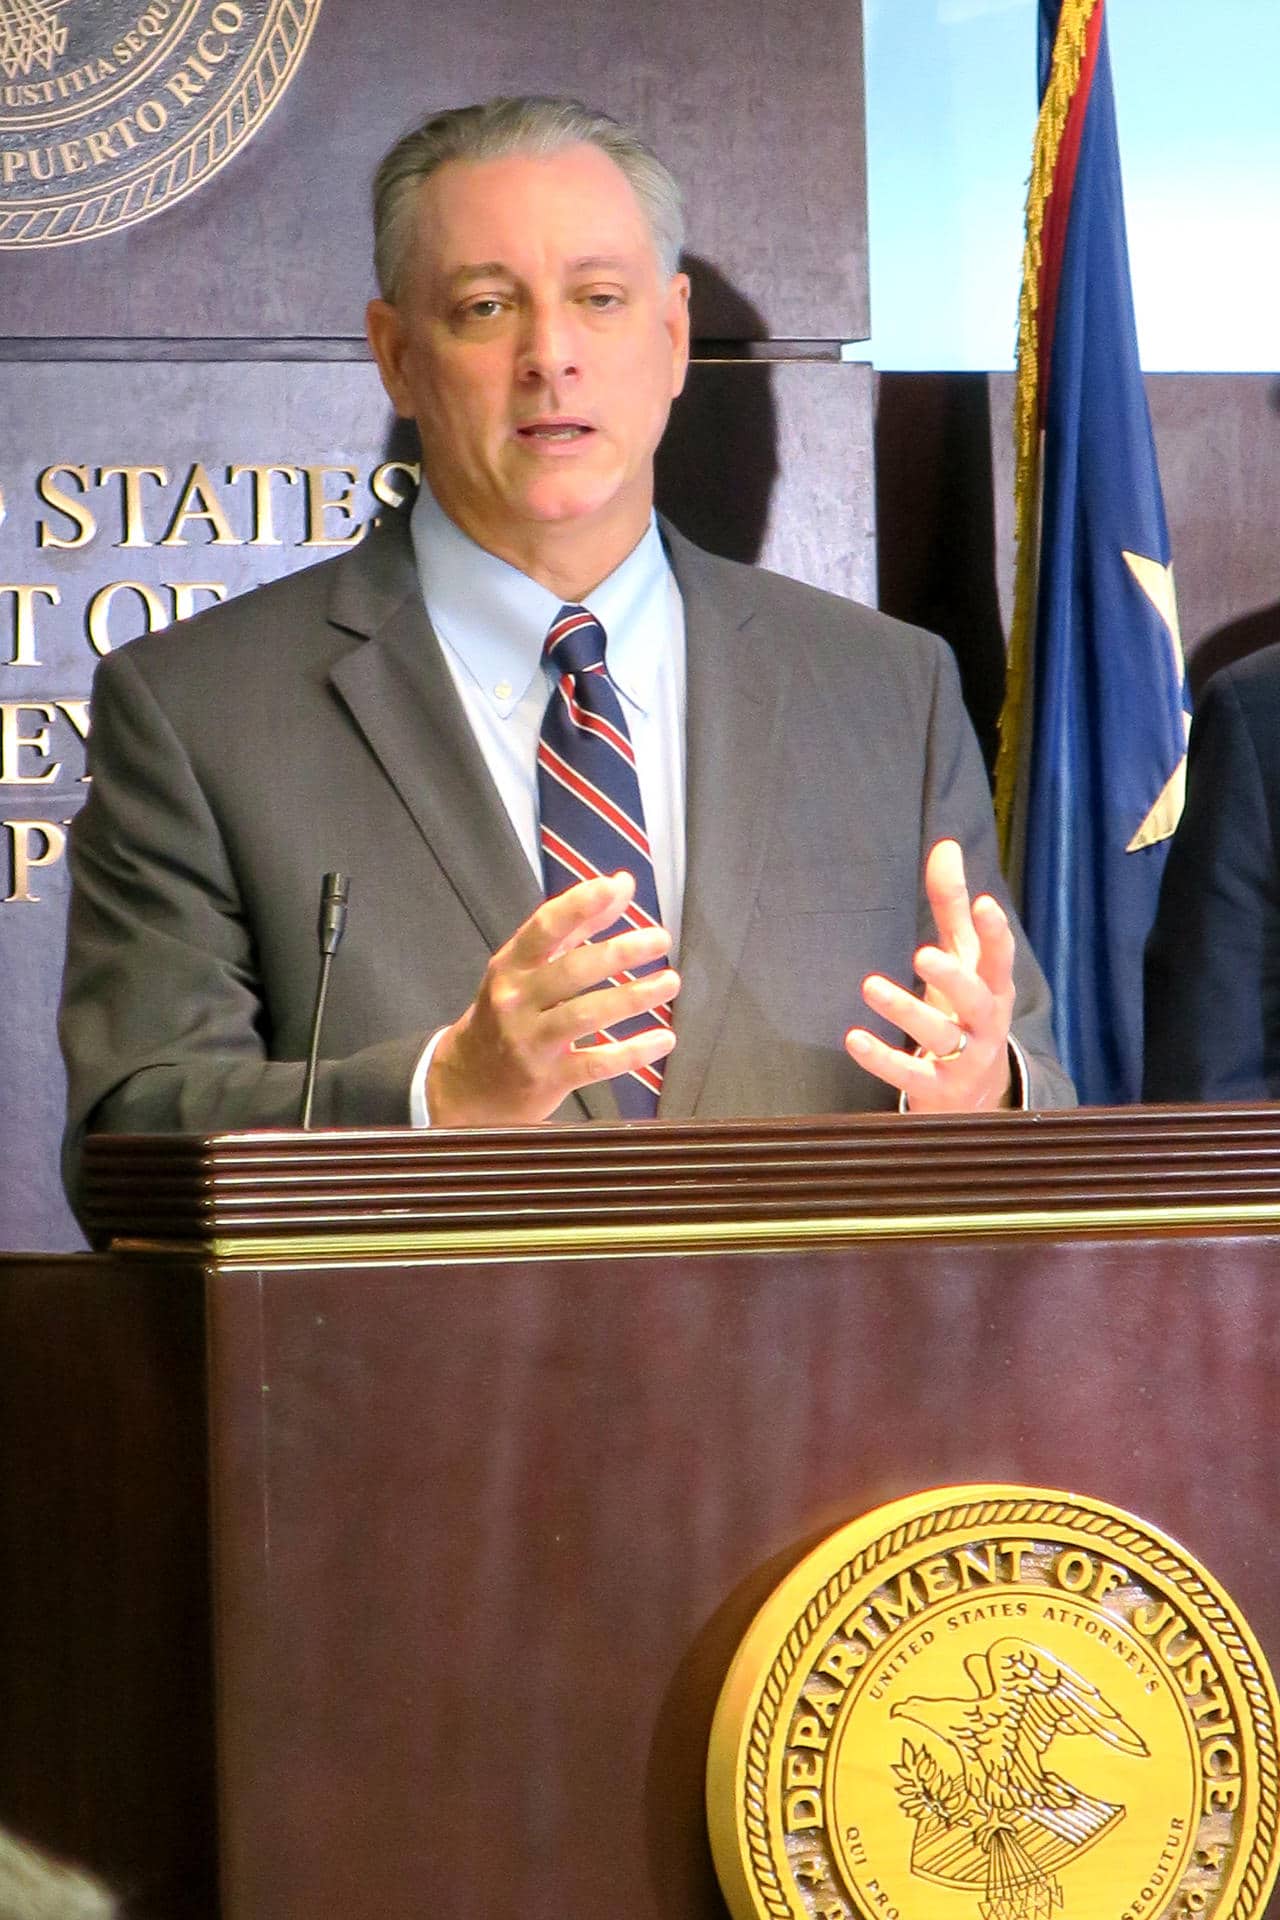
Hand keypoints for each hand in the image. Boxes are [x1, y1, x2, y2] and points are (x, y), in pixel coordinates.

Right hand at [427, 872, 678, 1125]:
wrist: (469, 1083)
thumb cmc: (510, 1013)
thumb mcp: (528, 969)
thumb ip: (576, 926)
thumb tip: (621, 884)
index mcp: (510, 966)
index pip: (544, 928)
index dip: (578, 905)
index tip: (613, 887)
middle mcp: (515, 1001)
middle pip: (571, 971)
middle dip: (619, 952)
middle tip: (660, 938)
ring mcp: (530, 1042)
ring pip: (586, 1015)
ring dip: (633, 997)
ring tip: (670, 981)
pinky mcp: (549, 1078)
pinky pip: (597, 1063)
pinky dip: (634, 1052)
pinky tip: (664, 1039)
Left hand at [844, 838, 1014, 1110]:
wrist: (975, 1098)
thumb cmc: (964, 1012)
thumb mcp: (962, 960)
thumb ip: (952, 907)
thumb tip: (946, 845)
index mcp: (993, 987)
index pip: (999, 957)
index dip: (994, 933)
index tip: (983, 903)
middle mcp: (984, 1023)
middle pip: (976, 1000)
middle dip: (953, 978)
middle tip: (923, 954)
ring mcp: (964, 1060)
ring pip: (940, 1036)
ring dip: (906, 1012)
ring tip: (871, 985)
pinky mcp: (937, 1089)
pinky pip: (909, 1074)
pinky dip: (881, 1058)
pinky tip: (853, 1038)